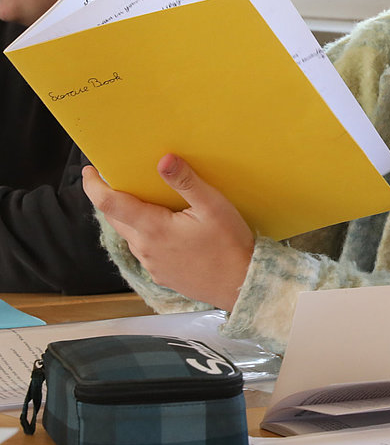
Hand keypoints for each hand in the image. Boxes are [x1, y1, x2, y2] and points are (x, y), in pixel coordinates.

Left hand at [83, 154, 254, 310]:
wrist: (243, 284)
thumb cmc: (230, 245)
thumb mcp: (213, 207)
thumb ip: (186, 182)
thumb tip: (164, 159)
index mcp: (153, 228)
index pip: (109, 203)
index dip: (94, 185)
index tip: (91, 171)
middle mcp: (145, 248)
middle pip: (116, 218)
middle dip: (112, 198)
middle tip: (121, 179)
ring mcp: (152, 264)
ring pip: (130, 234)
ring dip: (131, 217)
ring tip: (149, 201)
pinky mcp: (161, 274)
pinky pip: (145, 249)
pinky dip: (147, 234)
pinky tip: (168, 228)